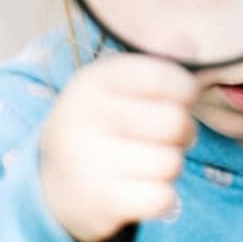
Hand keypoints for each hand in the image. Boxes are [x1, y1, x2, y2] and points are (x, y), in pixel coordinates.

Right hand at [38, 53, 198, 241]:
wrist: (53, 187)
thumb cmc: (100, 127)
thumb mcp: (116, 87)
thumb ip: (155, 62)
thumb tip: (189, 41)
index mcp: (92, 81)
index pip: (161, 75)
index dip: (186, 88)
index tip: (184, 97)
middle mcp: (86, 116)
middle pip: (175, 121)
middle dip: (183, 132)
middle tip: (167, 136)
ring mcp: (89, 160)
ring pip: (171, 162)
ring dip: (170, 166)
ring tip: (149, 162)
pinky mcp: (100, 201)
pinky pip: (163, 198)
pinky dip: (162, 198)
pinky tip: (143, 190)